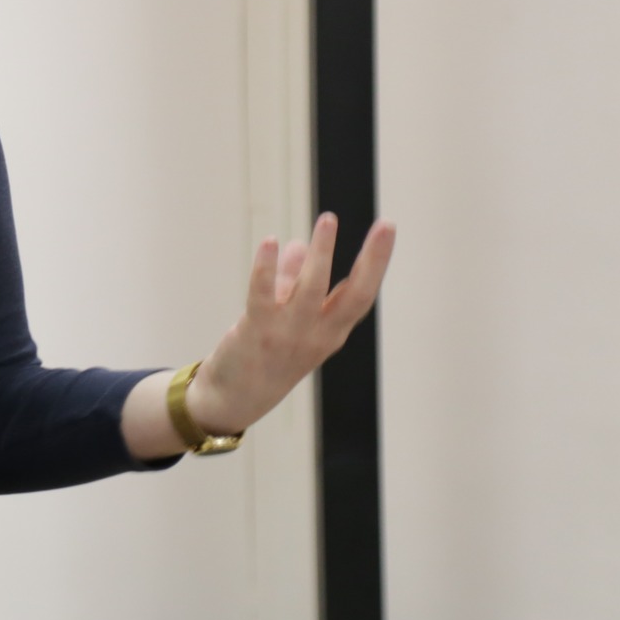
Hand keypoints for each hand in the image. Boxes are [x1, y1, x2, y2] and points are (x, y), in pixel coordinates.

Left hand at [185, 214, 395, 436]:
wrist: (232, 399)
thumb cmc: (264, 355)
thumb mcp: (287, 319)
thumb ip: (291, 281)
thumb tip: (299, 244)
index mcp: (330, 331)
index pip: (361, 294)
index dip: (376, 261)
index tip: (387, 228)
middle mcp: (318, 335)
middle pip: (355, 295)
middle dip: (373, 260)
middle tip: (386, 226)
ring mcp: (289, 335)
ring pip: (312, 289)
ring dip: (322, 253)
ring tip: (329, 220)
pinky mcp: (257, 332)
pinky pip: (264, 295)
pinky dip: (267, 268)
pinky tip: (270, 241)